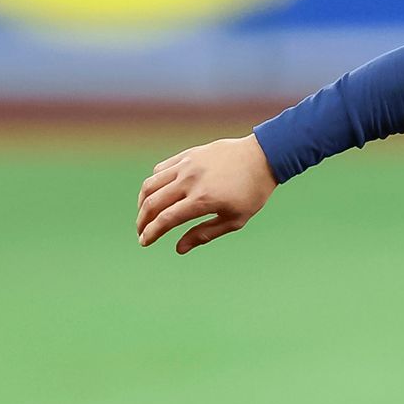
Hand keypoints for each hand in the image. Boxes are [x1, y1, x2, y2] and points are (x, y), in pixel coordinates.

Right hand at [136, 134, 276, 253]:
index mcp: (203, 200)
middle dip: (142, 221)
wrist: (261, 157)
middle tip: (141, 232)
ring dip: (142, 202)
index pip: (166, 219)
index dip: (151, 233)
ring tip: (144, 215)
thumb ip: (205, 234)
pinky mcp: (186, 155)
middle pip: (152, 202)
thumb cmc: (252, 193)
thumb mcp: (234, 220)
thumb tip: (178, 248)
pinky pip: (160, 170)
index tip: (144, 242)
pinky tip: (156, 194)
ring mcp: (186, 165)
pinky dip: (153, 184)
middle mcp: (189, 181)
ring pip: (151, 184)